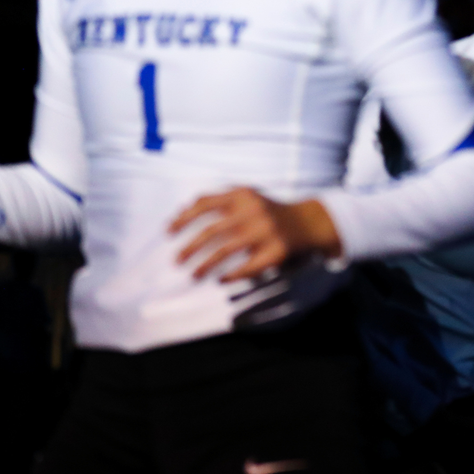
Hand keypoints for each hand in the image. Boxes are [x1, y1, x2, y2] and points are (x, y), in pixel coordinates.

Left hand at [170, 188, 341, 281]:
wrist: (306, 221)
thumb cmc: (266, 210)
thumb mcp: (244, 196)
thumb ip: (216, 200)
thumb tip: (180, 211)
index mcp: (243, 195)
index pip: (205, 204)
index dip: (183, 218)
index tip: (168, 233)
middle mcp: (254, 211)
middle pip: (212, 231)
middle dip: (189, 247)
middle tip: (176, 261)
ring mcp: (266, 231)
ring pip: (226, 251)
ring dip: (205, 265)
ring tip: (193, 275)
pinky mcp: (276, 250)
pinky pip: (247, 267)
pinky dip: (231, 275)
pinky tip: (220, 279)